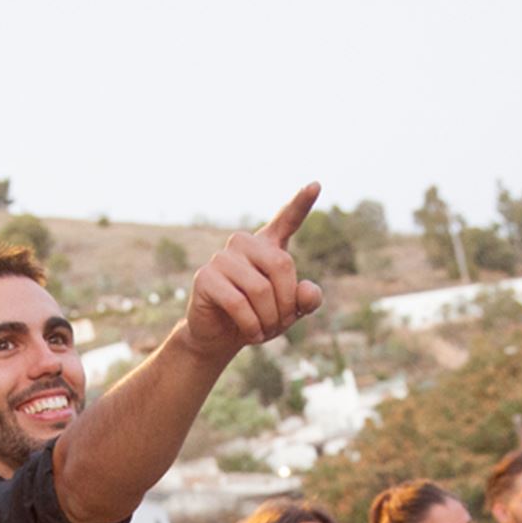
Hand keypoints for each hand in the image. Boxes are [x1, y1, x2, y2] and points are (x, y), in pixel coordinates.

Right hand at [182, 183, 325, 360]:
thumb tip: (307, 290)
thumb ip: (307, 300)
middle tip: (280, 325)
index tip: (315, 185)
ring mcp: (222, 258)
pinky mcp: (206, 277)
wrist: (221, 337)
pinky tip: (251, 334)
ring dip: (269, 319)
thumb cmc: (259, 317)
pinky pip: (239, 304)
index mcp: (267, 246)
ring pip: (260, 289)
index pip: (286, 220)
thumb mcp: (290, 311)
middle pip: (282, 265)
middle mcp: (244, 244)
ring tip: (264, 332)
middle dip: (286, 303)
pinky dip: (252, 326)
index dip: (301, 203)